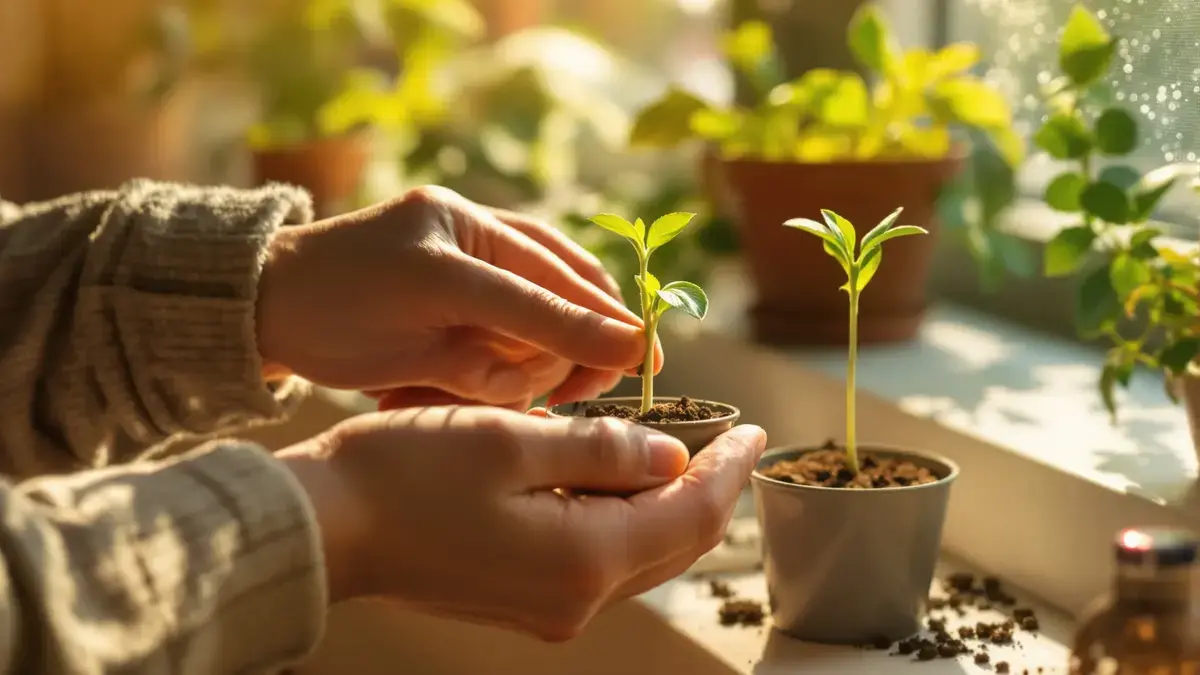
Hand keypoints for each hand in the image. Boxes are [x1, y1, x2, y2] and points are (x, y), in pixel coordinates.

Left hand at [256, 186, 662, 407]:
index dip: (603, 322)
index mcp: (473, 229)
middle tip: (549, 393)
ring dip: (506, 377)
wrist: (264, 316)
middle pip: (560, 310)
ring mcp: (467, 290)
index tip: (641, 365)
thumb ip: (531, 321)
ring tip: (456, 387)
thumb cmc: (338, 300)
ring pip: (529, 347)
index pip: (560, 278)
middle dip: (551, 357)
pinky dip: (485, 387)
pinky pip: (495, 369)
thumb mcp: (438, 303)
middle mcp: (480, 253)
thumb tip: (621, 344)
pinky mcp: (452, 331)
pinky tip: (448, 389)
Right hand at [277, 406, 765, 640]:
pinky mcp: (523, 599)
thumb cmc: (407, 472)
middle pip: (673, 542)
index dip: (730, 471)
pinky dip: (624, 518)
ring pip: (639, 552)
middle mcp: (575, 597)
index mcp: (584, 556)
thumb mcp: (514, 437)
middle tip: (733, 440)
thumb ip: (604, 449)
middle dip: (709, 489)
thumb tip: (670, 455)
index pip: (690, 513)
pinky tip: (620, 479)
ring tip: (686, 450)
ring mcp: (548, 607)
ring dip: (667, 503)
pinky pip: (600, 559)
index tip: (757, 432)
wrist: (326, 526)